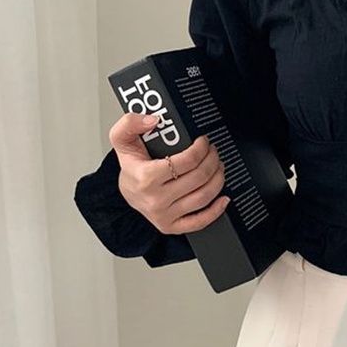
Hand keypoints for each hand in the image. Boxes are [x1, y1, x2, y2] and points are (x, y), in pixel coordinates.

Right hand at [109, 112, 229, 234]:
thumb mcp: (123, 139)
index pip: (186, 161)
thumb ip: (130, 122)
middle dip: (212, 161)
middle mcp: (156, 199)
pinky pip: (200, 222)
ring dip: (218, 178)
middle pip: (199, 177)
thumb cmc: (132, 167)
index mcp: (146, 177)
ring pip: (204, 196)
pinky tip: (223, 198)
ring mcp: (164, 215)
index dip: (201, 148)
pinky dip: (216, 210)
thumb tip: (152, 120)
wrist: (127, 192)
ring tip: (218, 167)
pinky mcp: (172, 227)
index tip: (204, 142)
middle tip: (214, 152)